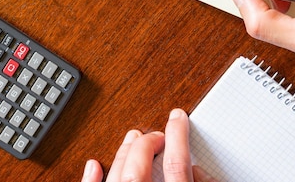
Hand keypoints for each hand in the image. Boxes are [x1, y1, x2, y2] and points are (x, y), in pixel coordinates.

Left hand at [81, 109, 216, 181]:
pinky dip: (91, 179)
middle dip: (147, 143)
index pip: (176, 166)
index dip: (178, 136)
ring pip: (117, 176)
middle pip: (139, 166)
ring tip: (132, 139)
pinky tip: (93, 165)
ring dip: (123, 154)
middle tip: (157, 134)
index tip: (177, 118)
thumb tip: (202, 172)